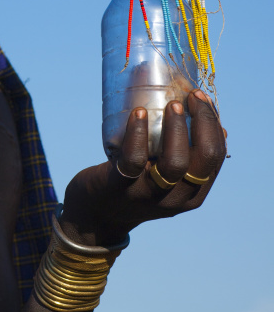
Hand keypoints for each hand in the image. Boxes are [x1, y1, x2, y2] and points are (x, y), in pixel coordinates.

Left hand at [60, 90, 226, 247]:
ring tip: (173, 104)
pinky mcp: (120, 187)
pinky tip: (138, 113)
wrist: (95, 216)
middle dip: (204, 122)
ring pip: (174, 163)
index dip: (213, 124)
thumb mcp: (166, 179)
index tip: (202, 99)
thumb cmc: (135, 186)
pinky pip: (133, 159)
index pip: (215, 157)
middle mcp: (176, 198)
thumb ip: (185, 158)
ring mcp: (148, 195)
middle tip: (192, 96)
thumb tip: (217, 126)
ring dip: (176, 128)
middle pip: (204, 159)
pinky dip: (137, 133)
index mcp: (193, 194)